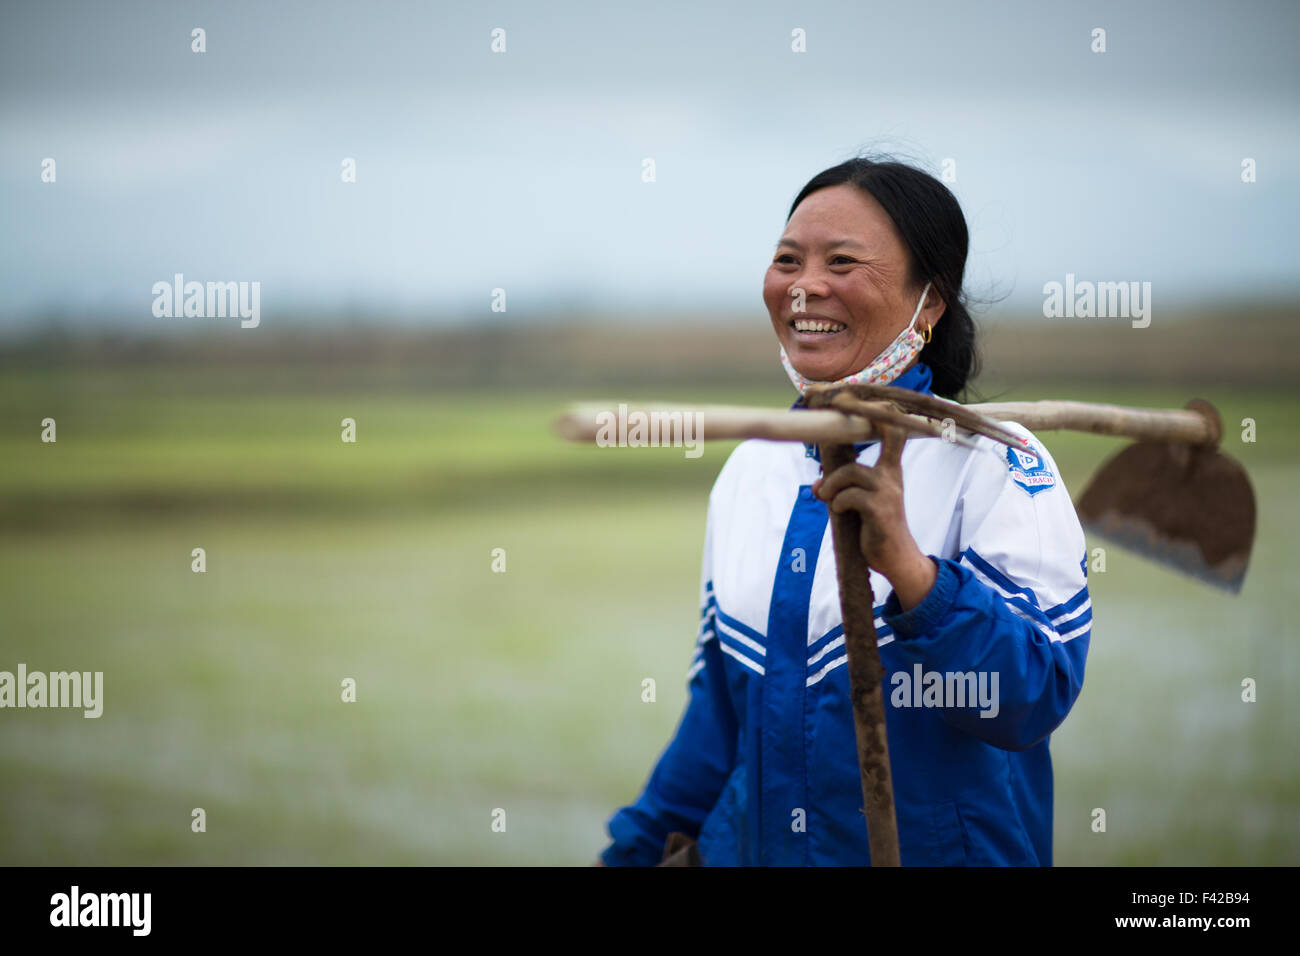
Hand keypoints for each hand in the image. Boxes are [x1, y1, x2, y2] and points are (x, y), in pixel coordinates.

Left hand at [811, 423, 936, 610]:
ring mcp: (888, 491)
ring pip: (850, 472)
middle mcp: (892, 475)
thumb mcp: (860, 502)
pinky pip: (847, 497)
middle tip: (835, 433)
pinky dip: (836, 503)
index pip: (894, 432)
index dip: (881, 412)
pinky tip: (840, 511)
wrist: (896, 558)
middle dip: (861, 422)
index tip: (864, 397)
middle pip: (885, 435)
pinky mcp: (880, 510)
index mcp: (890, 469)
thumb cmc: (876, 527)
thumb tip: (815, 487)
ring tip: (827, 498)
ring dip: (831, 486)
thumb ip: (840, 489)